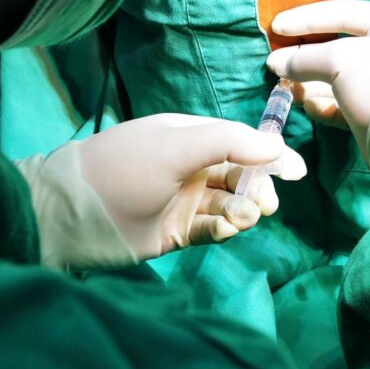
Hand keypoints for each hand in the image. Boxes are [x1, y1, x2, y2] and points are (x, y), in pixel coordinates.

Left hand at [18, 114, 306, 270]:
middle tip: (263, 204)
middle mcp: (188, 167)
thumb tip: (276, 146)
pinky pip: (212, 229)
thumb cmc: (124, 169)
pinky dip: (225, 229)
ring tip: (242, 217)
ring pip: (229, 203)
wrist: (73, 216)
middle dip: (258, 188)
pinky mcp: (175, 232)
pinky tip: (227, 229)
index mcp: (187, 136)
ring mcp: (182, 201)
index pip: (240, 141)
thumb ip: (228, 142)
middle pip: (240, 175)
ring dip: (243, 210)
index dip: (270, 155)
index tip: (296, 172)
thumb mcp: (176, 145)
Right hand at [266, 0, 369, 218]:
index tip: (275, 27)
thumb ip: (305, 57)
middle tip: (279, 64)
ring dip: (312, 82)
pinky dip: (326, 105)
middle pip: (341, 46)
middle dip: (307, 56)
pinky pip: (347, 104)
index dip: (306, 18)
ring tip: (290, 90)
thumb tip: (276, 63)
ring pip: (342, 78)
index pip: (343, 13)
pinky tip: (310, 108)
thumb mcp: (341, 61)